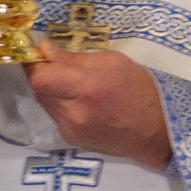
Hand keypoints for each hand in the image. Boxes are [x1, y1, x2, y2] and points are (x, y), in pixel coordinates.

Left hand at [30, 46, 172, 171]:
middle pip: (39, 89)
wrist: (157, 133)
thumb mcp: (114, 62)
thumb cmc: (142, 91)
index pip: (41, 77)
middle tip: (52, 62)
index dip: (33, 62)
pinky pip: (54, 114)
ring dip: (50, 88)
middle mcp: (75, 112)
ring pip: (44, 101)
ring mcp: (71, 130)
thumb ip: (76, 58)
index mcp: (89, 88)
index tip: (36, 51)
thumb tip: (46, 51)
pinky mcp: (71, 139)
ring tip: (68, 81)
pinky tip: (76, 99)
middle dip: (42, 72)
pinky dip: (59, 102)